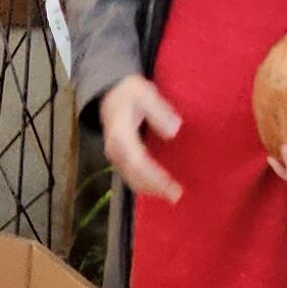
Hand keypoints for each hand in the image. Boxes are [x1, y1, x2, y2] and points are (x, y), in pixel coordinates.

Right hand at [100, 73, 183, 203]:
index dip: (154, 176)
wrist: (110, 93)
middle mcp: (115, 150)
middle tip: (176, 195)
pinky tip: (161, 187)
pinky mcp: (120, 159)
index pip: (137, 162)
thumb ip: (159, 110)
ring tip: (171, 195)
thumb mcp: (144, 92)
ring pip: (132, 179)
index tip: (171, 184)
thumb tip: (174, 130)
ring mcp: (115, 157)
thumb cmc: (129, 93)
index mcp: (120, 135)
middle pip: (134, 176)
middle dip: (155, 188)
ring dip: (151, 189)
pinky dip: (146, 184)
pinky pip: (132, 176)